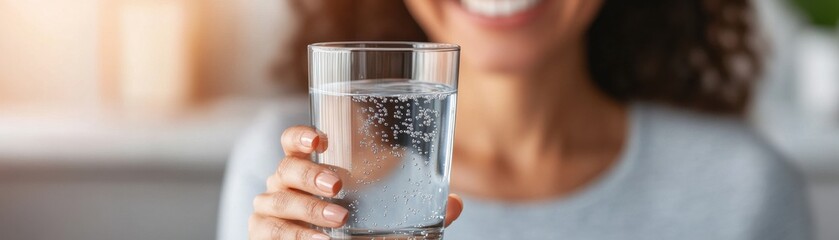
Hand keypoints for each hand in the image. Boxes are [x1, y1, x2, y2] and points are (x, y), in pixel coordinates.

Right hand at [249, 125, 463, 239]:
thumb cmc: (357, 228)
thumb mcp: (390, 217)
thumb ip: (419, 209)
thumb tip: (455, 204)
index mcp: (308, 167)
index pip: (293, 141)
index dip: (301, 136)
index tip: (322, 139)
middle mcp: (283, 185)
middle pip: (285, 168)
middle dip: (310, 174)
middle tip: (340, 185)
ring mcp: (270, 211)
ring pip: (276, 201)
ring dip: (309, 209)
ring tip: (340, 219)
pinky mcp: (263, 235)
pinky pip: (270, 233)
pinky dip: (295, 236)